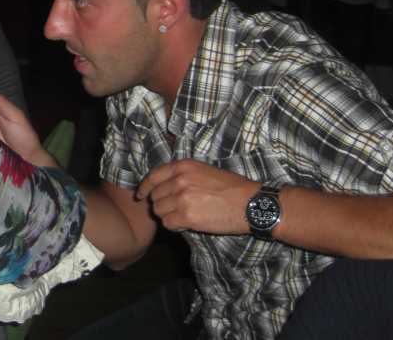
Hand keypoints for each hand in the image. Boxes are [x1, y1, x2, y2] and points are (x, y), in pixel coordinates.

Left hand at [136, 159, 258, 234]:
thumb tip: (163, 187)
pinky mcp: (187, 216)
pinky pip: (168, 223)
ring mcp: (182, 198)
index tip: (141, 195)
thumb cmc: (231, 188)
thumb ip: (182, 176)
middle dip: (162, 204)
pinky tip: (187, 224)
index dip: (145, 188)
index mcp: (183, 166)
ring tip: (183, 216)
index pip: (153, 176)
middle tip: (175, 210)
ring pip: (159, 211)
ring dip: (168, 216)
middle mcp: (179, 180)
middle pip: (155, 197)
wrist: (251, 203)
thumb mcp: (204, 171)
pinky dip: (175, 226)